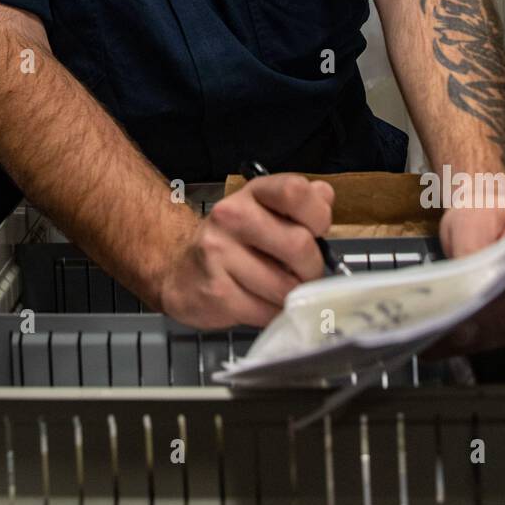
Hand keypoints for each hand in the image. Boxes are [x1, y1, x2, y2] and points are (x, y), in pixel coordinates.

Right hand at [158, 173, 333, 328]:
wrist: (179, 270)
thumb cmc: (235, 242)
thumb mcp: (266, 212)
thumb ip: (301, 202)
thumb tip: (325, 197)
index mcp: (253, 193)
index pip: (295, 191)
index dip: (318, 215)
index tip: (316, 231)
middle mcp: (232, 216)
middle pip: (299, 245)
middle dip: (311, 268)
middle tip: (302, 274)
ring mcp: (220, 254)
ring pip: (286, 287)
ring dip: (292, 296)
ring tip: (278, 290)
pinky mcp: (217, 292)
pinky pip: (267, 312)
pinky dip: (273, 314)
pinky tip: (260, 303)